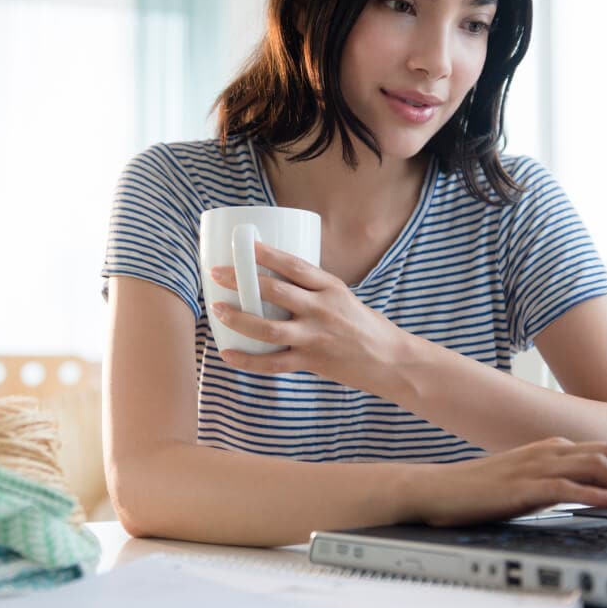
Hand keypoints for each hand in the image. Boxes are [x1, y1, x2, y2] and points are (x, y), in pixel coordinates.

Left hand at [208, 242, 403, 390]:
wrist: (390, 360)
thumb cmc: (363, 325)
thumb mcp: (342, 296)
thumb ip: (311, 289)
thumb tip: (271, 277)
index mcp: (330, 287)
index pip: (294, 265)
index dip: (266, 254)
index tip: (244, 244)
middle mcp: (322, 309)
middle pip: (275, 292)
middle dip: (242, 281)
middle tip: (216, 273)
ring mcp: (316, 337)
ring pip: (269, 329)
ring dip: (239, 319)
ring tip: (218, 309)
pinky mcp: (312, 362)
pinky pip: (273, 363)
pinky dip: (248, 361)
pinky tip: (228, 354)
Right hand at [411, 437, 606, 526]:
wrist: (439, 490)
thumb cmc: (484, 491)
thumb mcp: (531, 482)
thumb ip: (563, 482)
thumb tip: (603, 495)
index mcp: (554, 447)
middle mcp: (549, 450)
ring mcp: (535, 466)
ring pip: (594, 466)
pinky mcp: (521, 486)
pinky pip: (563, 486)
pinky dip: (591, 493)